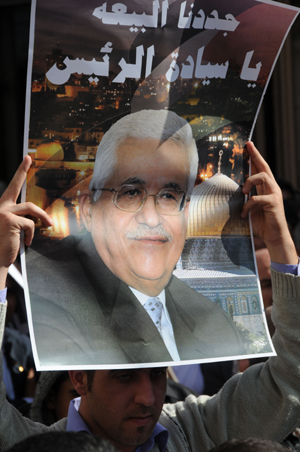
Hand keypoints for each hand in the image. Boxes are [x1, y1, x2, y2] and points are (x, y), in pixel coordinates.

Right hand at [0, 156, 52, 287]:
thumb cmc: (4, 245)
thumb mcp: (12, 228)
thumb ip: (21, 217)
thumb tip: (39, 215)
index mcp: (1, 207)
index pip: (11, 187)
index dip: (20, 172)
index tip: (26, 159)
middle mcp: (0, 207)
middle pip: (15, 186)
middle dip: (21, 170)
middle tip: (28, 158)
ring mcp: (4, 212)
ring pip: (31, 208)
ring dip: (42, 217)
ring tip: (49, 224)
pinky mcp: (11, 221)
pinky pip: (31, 224)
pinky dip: (32, 234)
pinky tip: (26, 242)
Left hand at [241, 142, 296, 264]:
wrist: (273, 237)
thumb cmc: (261, 224)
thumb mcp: (249, 209)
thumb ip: (244, 199)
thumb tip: (232, 193)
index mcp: (266, 188)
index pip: (260, 169)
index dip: (255, 157)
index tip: (248, 145)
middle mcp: (272, 188)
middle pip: (264, 167)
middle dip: (255, 155)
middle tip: (248, 146)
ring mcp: (274, 194)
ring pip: (262, 177)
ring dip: (249, 182)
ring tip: (243, 192)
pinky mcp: (274, 203)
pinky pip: (257, 198)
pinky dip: (247, 206)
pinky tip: (244, 214)